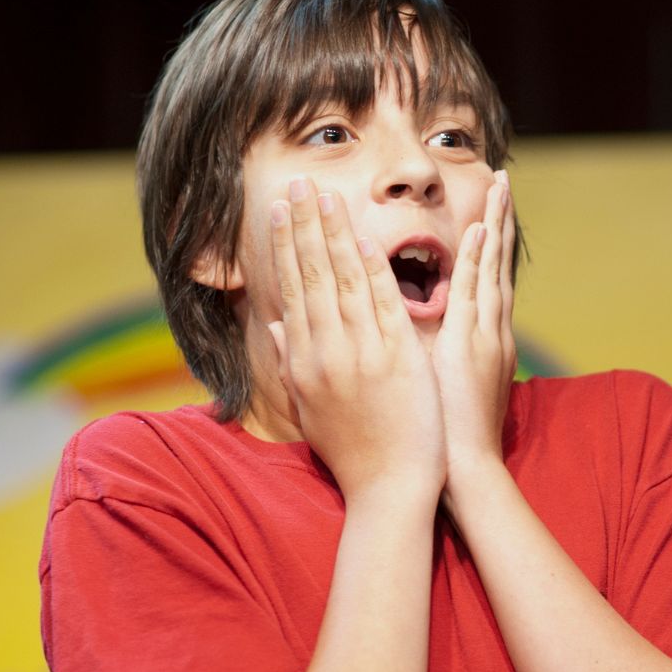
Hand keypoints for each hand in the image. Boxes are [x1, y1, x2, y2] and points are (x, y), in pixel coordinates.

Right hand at [268, 176, 444, 508]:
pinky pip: (384, 304)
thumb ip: (292, 359)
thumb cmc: (352, 450)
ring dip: (334, 235)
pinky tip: (367, 238)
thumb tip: (274, 323)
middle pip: (312, 275)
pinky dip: (375, 270)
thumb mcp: (309, 404)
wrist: (388, 486)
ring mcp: (360, 352)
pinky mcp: (396, 357)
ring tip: (326, 196)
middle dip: (303, 225)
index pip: (292, 288)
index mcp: (305, 358)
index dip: (286, 245)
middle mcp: (326, 350)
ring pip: (344, 281)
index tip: (281, 209)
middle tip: (296, 184)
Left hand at [434, 170, 516, 482]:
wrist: (462, 469)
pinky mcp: (472, 345)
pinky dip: (478, 261)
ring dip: (495, 224)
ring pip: (490, 267)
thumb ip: (417, 349)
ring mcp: (484, 334)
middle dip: (499, 219)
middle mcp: (487, 329)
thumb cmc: (441, 433)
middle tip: (503, 178)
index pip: (481, 275)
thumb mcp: (431, 380)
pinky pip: (474, 294)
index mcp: (478, 335)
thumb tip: (392, 329)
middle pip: (493, 262)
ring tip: (500, 185)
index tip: (486, 205)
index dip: (484, 239)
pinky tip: (480, 231)